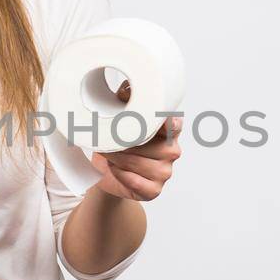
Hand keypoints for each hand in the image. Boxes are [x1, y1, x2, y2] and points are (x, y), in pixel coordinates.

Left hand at [90, 79, 182, 200]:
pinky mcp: (154, 190)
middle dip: (126, 143)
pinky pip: (138, 182)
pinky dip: (123, 175)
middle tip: (109, 139)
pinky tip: (114, 169)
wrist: (105, 172)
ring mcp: (165, 172)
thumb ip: (124, 99)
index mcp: (169, 130)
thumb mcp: (118, 117)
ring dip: (120, 159)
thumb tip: (126, 89)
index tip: (156, 120)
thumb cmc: (116, 142)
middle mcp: (172, 151)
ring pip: (143, 164)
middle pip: (153, 146)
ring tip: (109, 154)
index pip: (175, 125)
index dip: (167, 123)